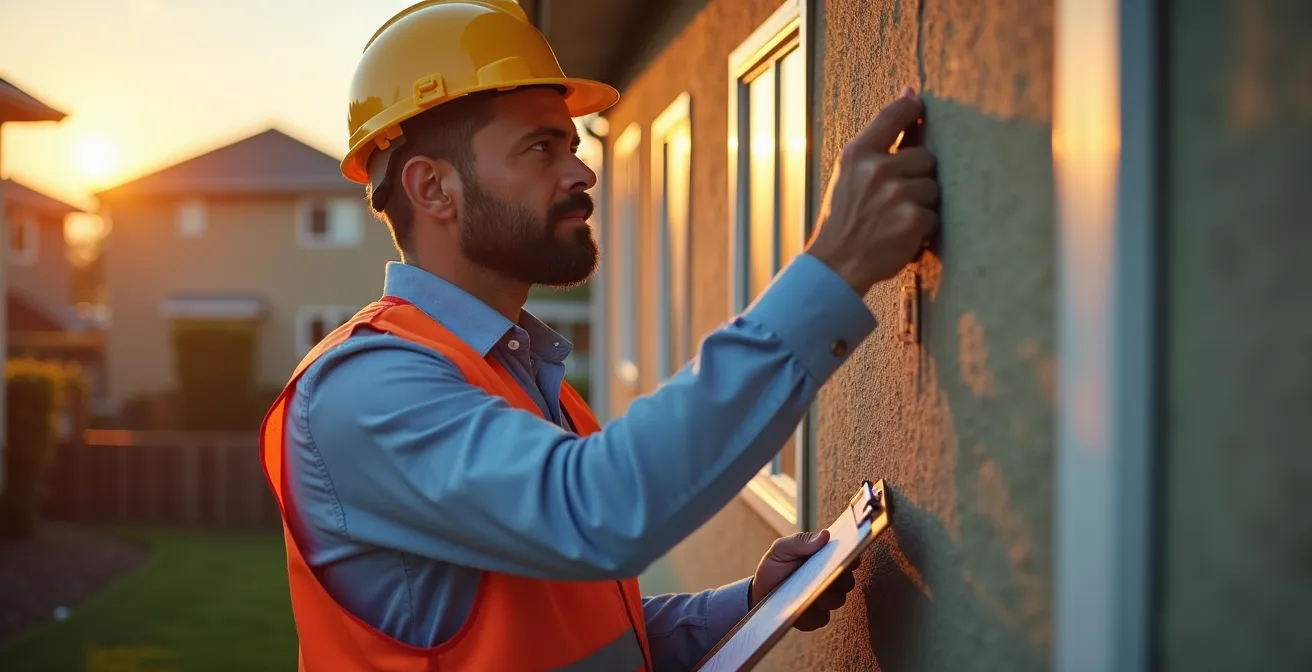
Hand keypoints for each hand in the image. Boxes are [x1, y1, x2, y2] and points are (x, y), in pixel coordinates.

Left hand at [748, 530, 858, 631]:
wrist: (759, 591)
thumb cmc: (774, 566)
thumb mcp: (781, 549)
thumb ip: (800, 541)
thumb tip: (825, 536)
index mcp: (826, 559)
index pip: (848, 557)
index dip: (851, 557)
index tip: (845, 556)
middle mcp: (830, 579)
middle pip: (847, 581)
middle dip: (838, 579)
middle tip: (825, 575)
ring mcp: (825, 600)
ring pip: (837, 600)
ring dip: (825, 597)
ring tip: (810, 592)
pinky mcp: (815, 618)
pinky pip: (821, 619)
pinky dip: (811, 614)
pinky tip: (799, 608)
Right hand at [806, 86, 939, 294]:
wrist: (835, 265)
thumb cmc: (844, 218)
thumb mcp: (849, 174)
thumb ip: (879, 139)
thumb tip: (909, 95)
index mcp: (857, 154)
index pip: (892, 116)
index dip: (911, 108)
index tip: (919, 105)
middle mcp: (877, 169)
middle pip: (926, 158)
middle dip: (918, 177)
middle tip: (894, 198)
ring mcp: (896, 194)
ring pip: (933, 187)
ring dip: (922, 204)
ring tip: (895, 218)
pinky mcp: (913, 218)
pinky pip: (935, 215)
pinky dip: (923, 227)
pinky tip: (902, 234)